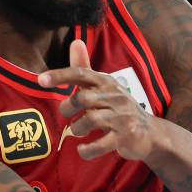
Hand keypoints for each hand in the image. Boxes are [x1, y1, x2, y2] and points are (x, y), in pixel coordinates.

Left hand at [39, 40, 157, 160]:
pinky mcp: (126, 136)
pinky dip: (87, 150)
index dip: (60, 76)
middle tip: (67, 115)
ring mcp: (122, 117)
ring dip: (77, 129)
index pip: (82, 74)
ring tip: (78, 132)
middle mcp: (116, 97)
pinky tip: (83, 150)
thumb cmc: (120, 109)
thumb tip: (75, 42)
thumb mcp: (104, 87)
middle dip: (68, 108)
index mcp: (107, 83)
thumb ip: (85, 68)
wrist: (151, 133)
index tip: (41, 80)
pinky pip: (100, 145)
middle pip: (83, 98)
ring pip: (90, 121)